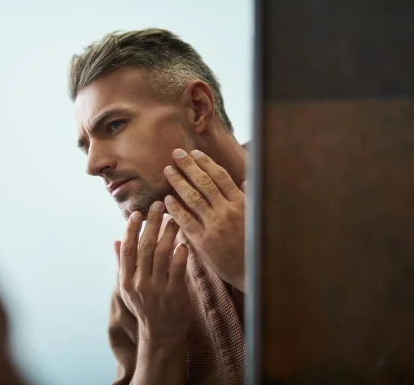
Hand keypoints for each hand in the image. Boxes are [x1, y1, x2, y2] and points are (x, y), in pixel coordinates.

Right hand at [115, 201, 190, 343]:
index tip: (137, 213)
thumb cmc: (145, 306)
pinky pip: (178, 269)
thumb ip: (122, 263)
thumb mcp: (129, 287)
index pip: (127, 249)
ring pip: (162, 254)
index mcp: (126, 279)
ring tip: (174, 219)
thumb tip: (115, 241)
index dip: (131, 229)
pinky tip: (184, 242)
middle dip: (151, 223)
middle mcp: (139, 283)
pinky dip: (180, 254)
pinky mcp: (174, 294)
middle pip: (145, 246)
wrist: (161, 334)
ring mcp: (156, 289)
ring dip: (168, 234)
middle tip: (158, 205)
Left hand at [163, 148, 245, 291]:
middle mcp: (227, 211)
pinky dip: (176, 208)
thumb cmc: (255, 244)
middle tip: (176, 153)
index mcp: (241, 203)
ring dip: (179, 182)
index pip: (220, 176)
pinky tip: (167, 199)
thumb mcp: (256, 218)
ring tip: (168, 170)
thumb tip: (246, 181)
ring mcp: (214, 225)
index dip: (206, 162)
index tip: (194, 153)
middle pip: (204, 182)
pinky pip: (186, 220)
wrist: (252, 272)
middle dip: (189, 166)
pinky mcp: (204, 241)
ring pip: (193, 198)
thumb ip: (249, 199)